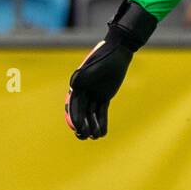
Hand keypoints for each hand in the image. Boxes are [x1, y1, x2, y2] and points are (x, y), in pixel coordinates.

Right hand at [66, 0, 156, 138]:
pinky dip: (102, 122)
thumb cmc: (103, 57)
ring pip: (91, 114)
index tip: (76, 127)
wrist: (118, 53)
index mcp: (77, 85)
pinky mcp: (105, 96)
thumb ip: (82, 77)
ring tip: (95, 137)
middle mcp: (84, 91)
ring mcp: (94, 94)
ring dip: (92, 126)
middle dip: (82, 125)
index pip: (73, 105)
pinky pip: (102, 111)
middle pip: (81, 112)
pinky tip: (103, 133)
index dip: (74, 117)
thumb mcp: (91, 67)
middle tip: (83, 136)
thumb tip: (72, 87)